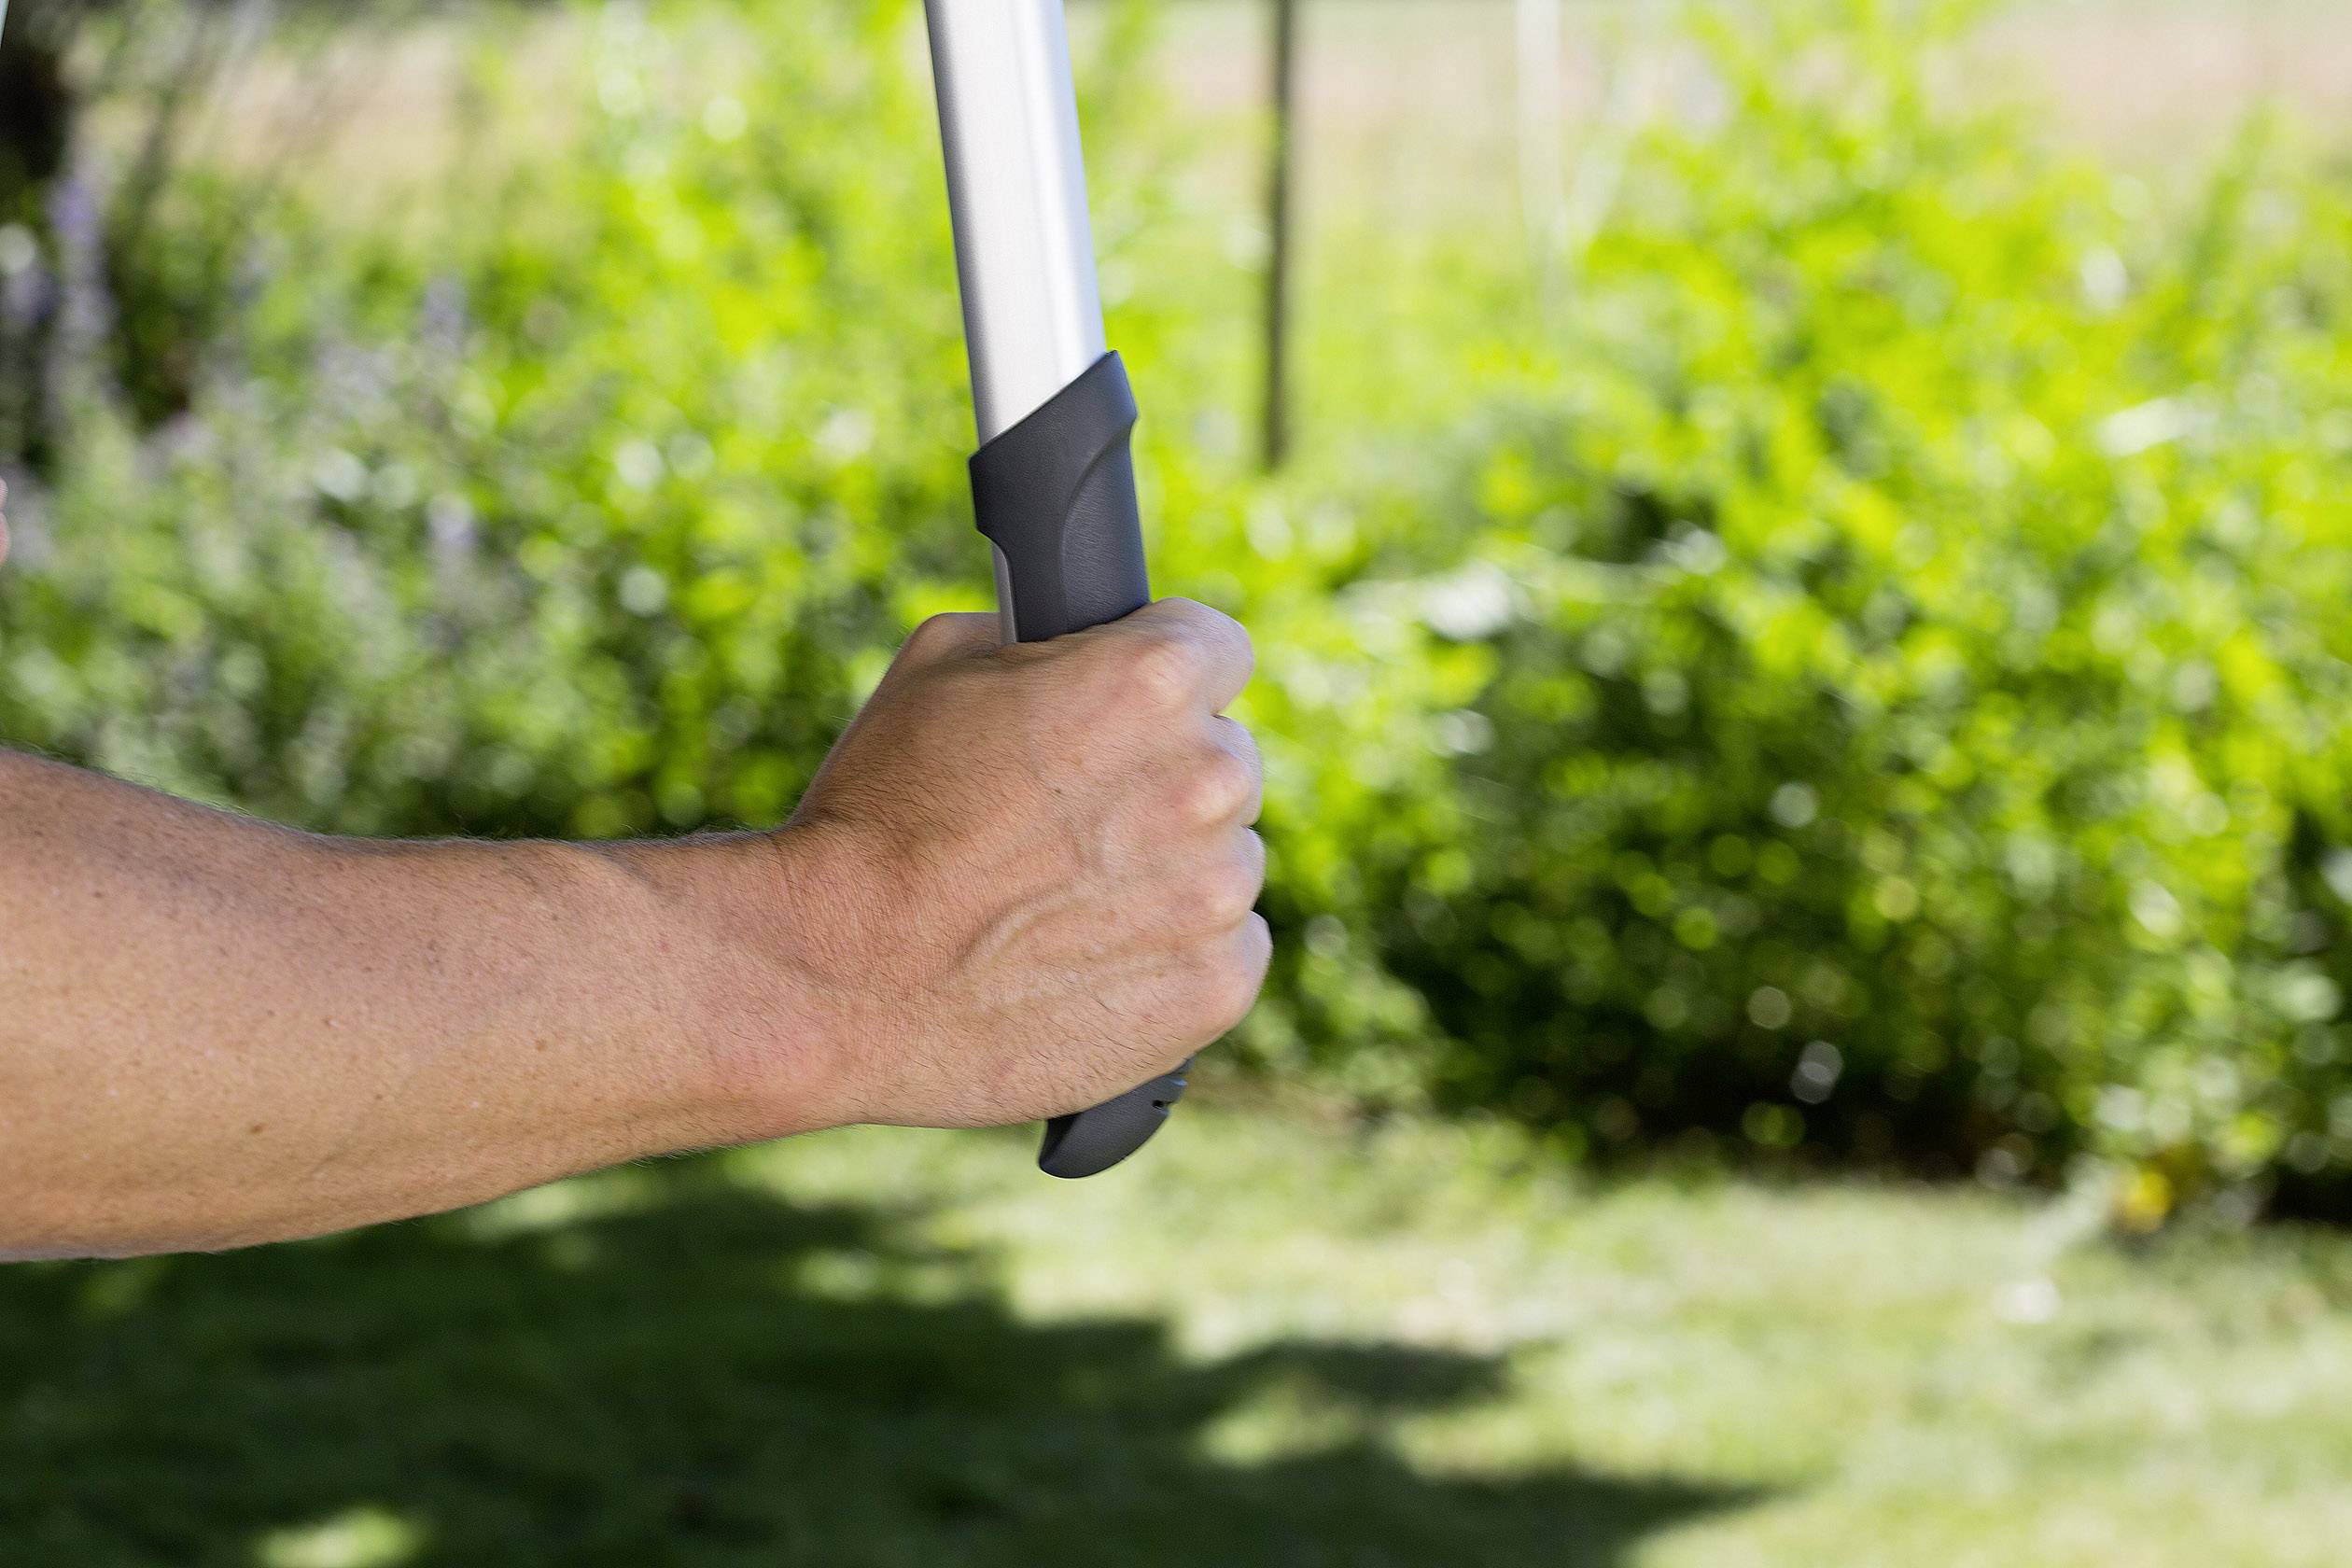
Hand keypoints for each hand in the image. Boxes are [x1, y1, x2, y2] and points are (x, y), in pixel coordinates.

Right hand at [768, 599, 1268, 1129]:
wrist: (839, 975)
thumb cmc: (878, 817)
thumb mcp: (938, 669)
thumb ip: (1043, 644)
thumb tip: (1079, 649)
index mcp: (1149, 681)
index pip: (1217, 648)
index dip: (1162, 677)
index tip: (1129, 712)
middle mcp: (1205, 779)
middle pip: (1223, 760)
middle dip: (1160, 780)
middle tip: (1070, 822)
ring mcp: (1216, 891)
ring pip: (1224, 860)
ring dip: (1170, 873)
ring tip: (1064, 902)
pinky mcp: (1215, 986)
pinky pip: (1228, 949)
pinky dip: (1175, 956)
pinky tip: (1091, 958)